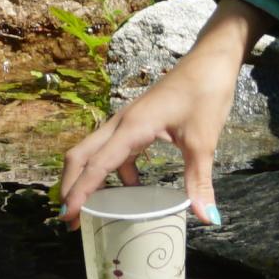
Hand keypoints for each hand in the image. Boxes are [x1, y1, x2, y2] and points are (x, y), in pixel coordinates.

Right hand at [59, 0, 262, 225]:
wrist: (212, 60)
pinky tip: (131, 187)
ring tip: (90, 208)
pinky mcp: (137, 121)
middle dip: (70, 185)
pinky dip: (114, 170)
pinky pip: (114, 148)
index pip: (97, 165)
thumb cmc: (205, 94)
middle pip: (81, 155)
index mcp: (132, 127)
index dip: (79, 192)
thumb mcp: (203, 141)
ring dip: (87, 177)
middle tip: (68, 217)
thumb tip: (208, 218)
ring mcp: (127, 121)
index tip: (66, 216)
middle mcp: (122, 123)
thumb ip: (199, 181)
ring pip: (94, 150)